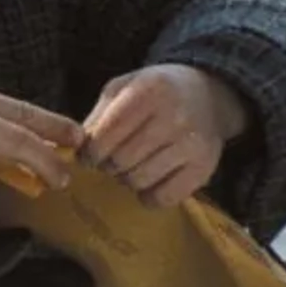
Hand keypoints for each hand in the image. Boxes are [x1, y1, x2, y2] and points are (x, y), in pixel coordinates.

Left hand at [80, 64, 250, 208]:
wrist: (207, 93)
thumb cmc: (154, 92)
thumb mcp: (123, 88)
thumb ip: (98, 116)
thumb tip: (78, 151)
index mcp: (148, 91)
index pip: (105, 135)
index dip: (90, 152)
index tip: (89, 156)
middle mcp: (174, 117)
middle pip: (120, 161)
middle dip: (108, 165)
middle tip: (112, 160)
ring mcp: (192, 144)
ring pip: (139, 181)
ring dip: (128, 179)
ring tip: (132, 166)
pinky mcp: (204, 168)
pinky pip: (164, 198)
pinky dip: (150, 196)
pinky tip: (150, 181)